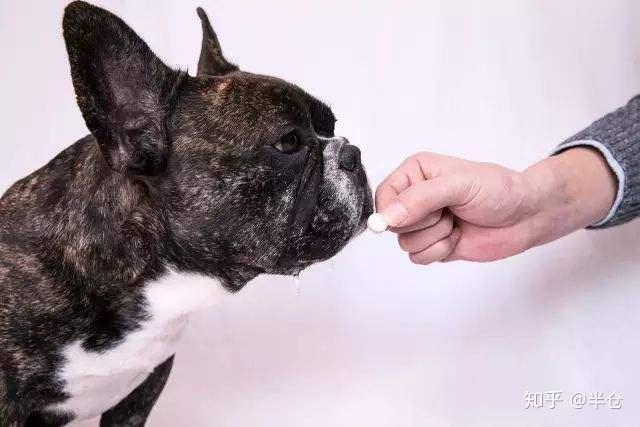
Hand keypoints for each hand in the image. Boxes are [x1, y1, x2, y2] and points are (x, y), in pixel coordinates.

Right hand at [375, 148, 616, 264]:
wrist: (526, 216)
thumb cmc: (498, 190)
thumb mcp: (458, 185)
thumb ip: (420, 198)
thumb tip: (386, 218)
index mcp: (415, 173)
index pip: (383, 195)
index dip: (394, 210)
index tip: (422, 212)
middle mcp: (414, 197)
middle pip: (391, 223)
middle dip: (423, 223)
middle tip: (449, 211)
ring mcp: (423, 222)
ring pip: (405, 243)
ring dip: (434, 237)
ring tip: (456, 222)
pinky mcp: (432, 244)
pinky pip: (418, 257)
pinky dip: (439, 251)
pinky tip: (457, 237)